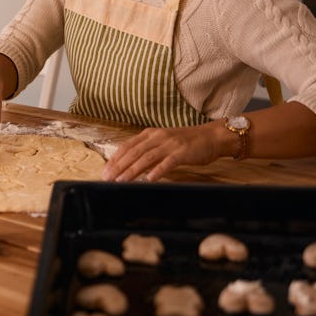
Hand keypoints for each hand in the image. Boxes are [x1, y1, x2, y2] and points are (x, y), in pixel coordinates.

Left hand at [102, 124, 220, 181]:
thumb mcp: (163, 143)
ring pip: (146, 157)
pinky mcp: (182, 152)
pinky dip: (157, 171)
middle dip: (119, 166)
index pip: (128, 146)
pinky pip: (167, 162)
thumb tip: (130, 166)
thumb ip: (148, 151)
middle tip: (108, 179)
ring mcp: (170, 144)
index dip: (115, 159)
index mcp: (150, 133)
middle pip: (134, 152)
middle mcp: (157, 136)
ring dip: (132, 170)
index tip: (105, 171)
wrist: (211, 137)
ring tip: (122, 181)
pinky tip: (148, 180)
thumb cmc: (186, 143)